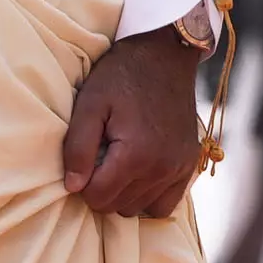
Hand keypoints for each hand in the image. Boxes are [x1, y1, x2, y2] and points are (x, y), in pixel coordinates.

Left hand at [62, 24, 206, 217]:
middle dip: (102, 189)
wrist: (164, 54)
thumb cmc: (121, 75)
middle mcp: (162, 168)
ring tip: (119, 161)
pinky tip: (138, 175)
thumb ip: (78, 147)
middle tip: (100, 157)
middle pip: (118, 207)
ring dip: (124, 193)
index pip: (98, 199)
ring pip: (140, 208)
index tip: (84, 161)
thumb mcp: (90, 104)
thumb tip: (73, 187)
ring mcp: (179, 168)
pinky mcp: (189, 164)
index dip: (82, 184)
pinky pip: (166, 204)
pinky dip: (149, 196)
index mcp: (136, 155)